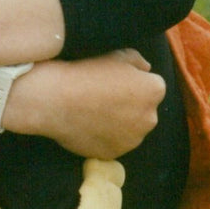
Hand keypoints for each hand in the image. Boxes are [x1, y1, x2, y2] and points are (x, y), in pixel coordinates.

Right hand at [23, 50, 165, 159]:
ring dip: (119, 123)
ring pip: (130, 129)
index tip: (115, 81)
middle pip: (144, 110)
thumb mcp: (116, 54)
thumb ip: (138, 61)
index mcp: (154, 91)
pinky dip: (105, 136)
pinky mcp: (114, 154)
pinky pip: (114, 143)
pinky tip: (88, 124)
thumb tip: (146, 70)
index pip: (153, 86)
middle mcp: (150, 118)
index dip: (134, 82)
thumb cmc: (86, 72)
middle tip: (104, 96)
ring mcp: (132, 140)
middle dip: (131, 105)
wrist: (55, 99)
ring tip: (94, 111)